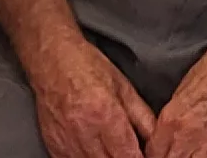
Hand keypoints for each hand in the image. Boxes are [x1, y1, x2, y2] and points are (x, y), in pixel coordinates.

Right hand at [19, 35, 154, 157]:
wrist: (50, 59)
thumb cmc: (87, 68)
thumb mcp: (124, 88)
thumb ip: (144, 118)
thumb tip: (157, 143)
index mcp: (106, 115)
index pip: (129, 156)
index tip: (144, 156)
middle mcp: (84, 132)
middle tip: (128, 151)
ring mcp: (66, 141)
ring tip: (111, 150)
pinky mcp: (53, 146)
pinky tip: (93, 151)